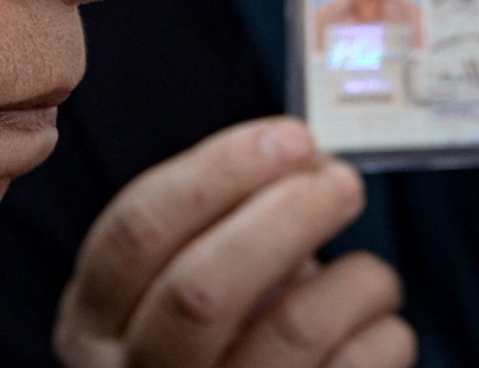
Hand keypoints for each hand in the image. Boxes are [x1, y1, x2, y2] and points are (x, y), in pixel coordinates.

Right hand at [54, 117, 415, 367]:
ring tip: (369, 275)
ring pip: (292, 330)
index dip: (220, 170)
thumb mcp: (179, 284)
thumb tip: (306, 159)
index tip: (291, 137)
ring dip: (354, 279)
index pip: (139, 229)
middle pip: (204, 287)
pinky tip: (373, 328)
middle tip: (342, 182)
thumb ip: (221, 223)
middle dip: (288, 215)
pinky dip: (384, 332)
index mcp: (95, 321)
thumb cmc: (216, 341)